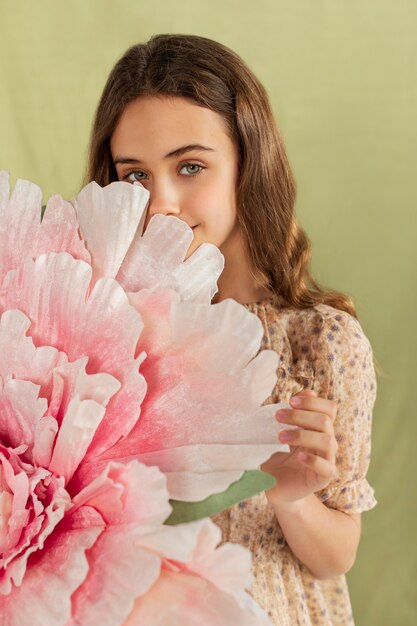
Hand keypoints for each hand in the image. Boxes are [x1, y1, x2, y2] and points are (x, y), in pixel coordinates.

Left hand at [261, 389, 337, 507]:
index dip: (313, 402)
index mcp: (318, 430)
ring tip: (280, 436)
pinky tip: (298, 457)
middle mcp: (326, 443)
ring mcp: (327, 461)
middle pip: (325, 421)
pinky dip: (313, 460)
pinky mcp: (323, 479)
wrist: (276, 488)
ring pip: (327, 441)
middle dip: (300, 416)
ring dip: (302, 435)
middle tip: (278, 417)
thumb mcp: (280, 434)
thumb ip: (290, 415)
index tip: (291, 401)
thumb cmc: (278, 459)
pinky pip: (327, 467)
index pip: (329, 409)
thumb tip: (304, 392)